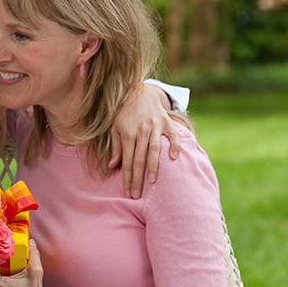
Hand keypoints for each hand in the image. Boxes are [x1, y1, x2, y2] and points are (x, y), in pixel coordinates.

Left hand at [109, 82, 180, 198]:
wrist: (139, 92)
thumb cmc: (124, 113)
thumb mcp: (115, 128)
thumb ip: (116, 147)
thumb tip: (112, 166)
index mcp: (127, 133)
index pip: (127, 161)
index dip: (127, 178)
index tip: (127, 192)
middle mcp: (140, 130)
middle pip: (139, 159)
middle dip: (137, 178)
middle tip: (137, 195)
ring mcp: (155, 126)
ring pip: (154, 149)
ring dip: (153, 166)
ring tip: (151, 182)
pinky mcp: (167, 122)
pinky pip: (173, 136)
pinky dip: (175, 146)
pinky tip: (174, 159)